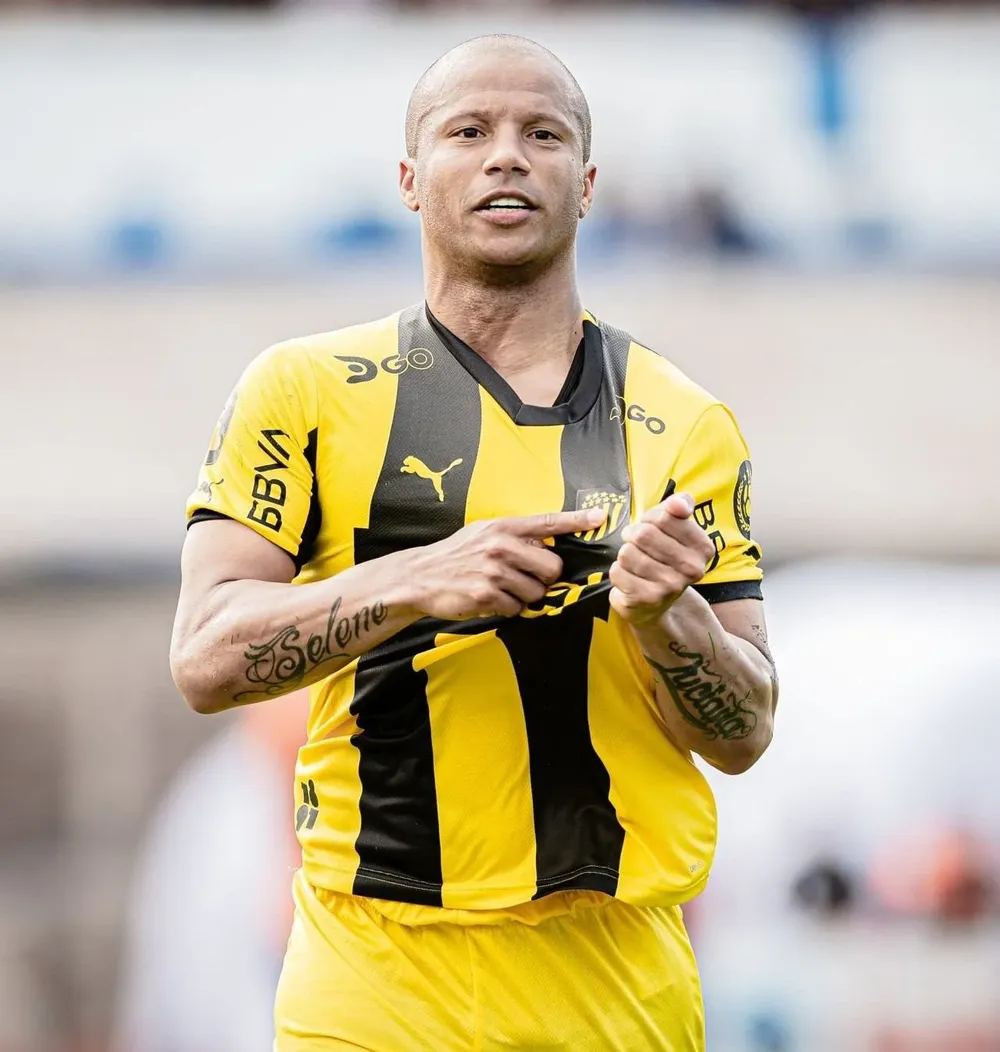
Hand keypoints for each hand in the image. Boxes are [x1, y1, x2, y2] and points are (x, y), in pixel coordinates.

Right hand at [402, 507, 606, 620]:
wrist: (420, 576)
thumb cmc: (456, 555)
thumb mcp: (484, 533)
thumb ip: (515, 536)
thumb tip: (547, 544)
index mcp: (503, 527)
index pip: (548, 521)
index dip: (577, 520)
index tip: (600, 518)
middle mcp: (501, 546)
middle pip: (552, 567)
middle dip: (544, 578)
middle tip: (524, 578)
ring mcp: (493, 571)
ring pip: (536, 592)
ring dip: (524, 596)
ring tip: (501, 588)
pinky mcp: (486, 595)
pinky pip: (516, 608)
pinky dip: (507, 609)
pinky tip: (489, 599)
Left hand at [608, 493, 715, 624]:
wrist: (656, 602)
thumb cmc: (663, 554)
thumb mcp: (675, 525)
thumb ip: (680, 505)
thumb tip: (679, 504)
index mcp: (703, 547)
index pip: (664, 517)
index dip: (649, 518)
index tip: (650, 527)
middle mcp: (692, 569)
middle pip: (643, 534)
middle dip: (633, 535)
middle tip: (636, 544)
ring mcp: (670, 586)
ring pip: (627, 553)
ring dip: (624, 554)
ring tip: (634, 562)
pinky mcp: (648, 599)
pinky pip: (617, 572)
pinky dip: (617, 572)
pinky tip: (629, 578)